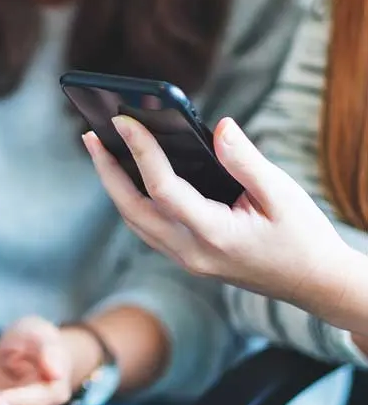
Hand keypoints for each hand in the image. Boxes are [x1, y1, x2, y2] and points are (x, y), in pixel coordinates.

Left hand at [84, 115, 347, 303]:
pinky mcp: (186, 258)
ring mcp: (185, 259)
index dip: (141, 151)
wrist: (313, 284)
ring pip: (134, 221)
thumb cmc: (302, 236)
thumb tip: (218, 127)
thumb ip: (246, 161)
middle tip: (91, 133)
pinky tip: (128, 174)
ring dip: (114, 184)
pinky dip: (131, 199)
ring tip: (101, 148)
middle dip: (107, 170)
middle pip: (131, 208)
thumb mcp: (283, 194)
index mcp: (214, 235)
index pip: (162, 189)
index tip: (124, 120)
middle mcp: (190, 251)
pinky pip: (146, 228)